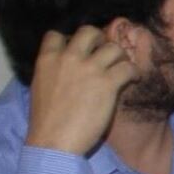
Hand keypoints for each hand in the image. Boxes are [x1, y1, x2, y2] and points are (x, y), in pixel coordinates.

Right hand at [24, 27, 136, 154]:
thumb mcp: (41, 87)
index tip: (79, 51)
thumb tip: (65, 66)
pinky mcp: (108, 83)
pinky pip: (128, 68)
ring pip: (113, 47)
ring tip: (120, 69)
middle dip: (99, 40)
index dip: (70, 40)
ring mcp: (90, 69)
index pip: (56, 35)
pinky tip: (131, 81)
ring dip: (119, 57)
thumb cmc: (46, 121)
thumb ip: (53, 71)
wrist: (53, 142)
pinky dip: (133, 73)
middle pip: (89, 32)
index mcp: (47, 60)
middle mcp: (69, 58)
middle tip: (104, 55)